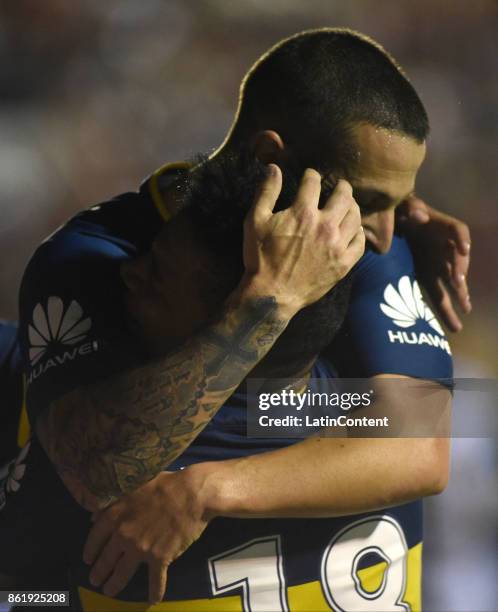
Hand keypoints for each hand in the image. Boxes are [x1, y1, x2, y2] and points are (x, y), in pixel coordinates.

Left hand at [83, 468, 210, 603]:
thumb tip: (94, 515)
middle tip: (95, 580)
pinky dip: (153, 592)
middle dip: (98, 573)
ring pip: (122, 574)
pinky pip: (154, 581)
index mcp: (115, 514)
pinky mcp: (160, 559)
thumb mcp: (135, 486)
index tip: (88, 559)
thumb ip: (114, 502)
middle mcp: (123, 535)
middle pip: (105, 560)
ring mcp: (141, 549)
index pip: (95, 537)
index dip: (90, 551)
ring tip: (110, 591)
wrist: (192, 494)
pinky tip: (152, 600)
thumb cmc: (165, 484)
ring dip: (114, 586)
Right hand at [242, 165, 364, 317]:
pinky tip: (354, 230)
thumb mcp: (255, 221)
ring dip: (352, 206)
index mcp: (303, 213)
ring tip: (348, 205)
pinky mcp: (344, 264)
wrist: (272, 294)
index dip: (311, 175)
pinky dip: (359, 232)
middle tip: (338, 185)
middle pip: (344, 195)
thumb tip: (274, 168)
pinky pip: (360, 243)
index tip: (310, 176)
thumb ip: (266, 192)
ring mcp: (337, 246)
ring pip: (356, 217)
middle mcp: (325, 226)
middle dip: (341, 185)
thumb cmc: (260, 258)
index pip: (314, 182)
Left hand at [397, 196, 470, 331]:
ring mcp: (439, 264)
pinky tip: (454, 324)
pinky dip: (447, 308)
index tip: (464, 249)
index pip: (458, 231)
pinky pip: (440, 294)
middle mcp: (445, 247)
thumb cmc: (403, 212)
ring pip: (453, 282)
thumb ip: (411, 208)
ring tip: (464, 309)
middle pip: (457, 261)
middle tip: (459, 285)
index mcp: (442, 228)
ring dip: (459, 296)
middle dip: (459, 273)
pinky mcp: (428, 276)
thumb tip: (419, 214)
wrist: (396, 223)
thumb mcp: (404, 206)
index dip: (462, 239)